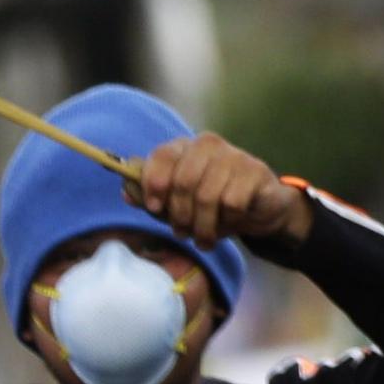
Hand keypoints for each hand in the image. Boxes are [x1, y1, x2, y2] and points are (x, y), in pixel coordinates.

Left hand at [134, 131, 310, 252]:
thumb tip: (125, 191)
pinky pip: (232, 202)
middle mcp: (208, 145)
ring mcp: (234, 156)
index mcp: (184, 147)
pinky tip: (230, 225)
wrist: (258, 209)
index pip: (161, 155)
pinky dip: (228, 221)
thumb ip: (149, 196)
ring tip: (204, 239)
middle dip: (180, 215)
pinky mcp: (255, 171)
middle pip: (183, 181)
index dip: (153, 183)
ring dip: (203, 226)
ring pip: (207, 196)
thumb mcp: (175, 204)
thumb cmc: (210, 205)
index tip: (153, 207)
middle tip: (183, 233)